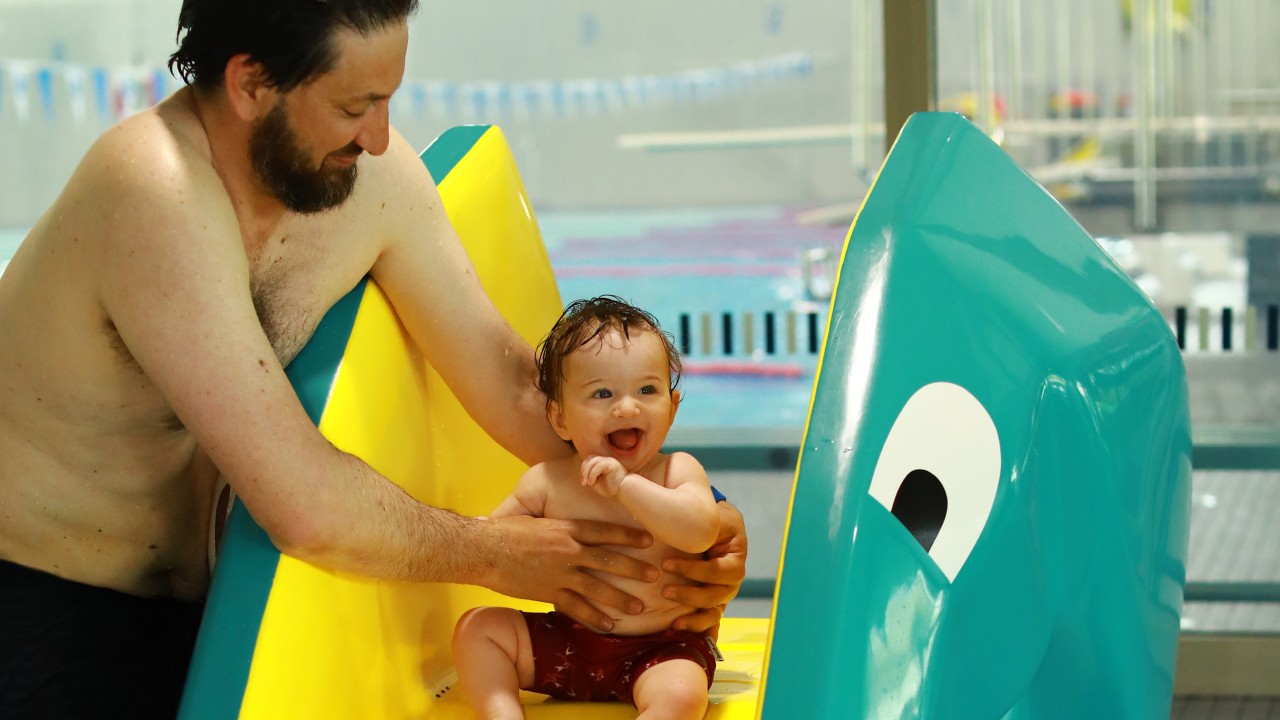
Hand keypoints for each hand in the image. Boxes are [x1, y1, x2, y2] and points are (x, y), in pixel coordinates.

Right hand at [480, 514, 655, 631]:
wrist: (483, 549)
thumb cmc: (505, 532)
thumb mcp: (536, 520)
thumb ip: (556, 526)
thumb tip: (569, 526)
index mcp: (566, 529)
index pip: (604, 531)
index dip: (628, 535)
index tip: (648, 539)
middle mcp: (568, 550)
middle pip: (608, 560)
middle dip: (634, 568)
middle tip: (655, 575)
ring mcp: (559, 573)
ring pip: (597, 587)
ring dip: (620, 598)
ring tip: (640, 607)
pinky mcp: (547, 592)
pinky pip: (576, 608)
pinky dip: (593, 617)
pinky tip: (609, 625)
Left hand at [580, 455, 626, 497]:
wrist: (624, 490)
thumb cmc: (611, 488)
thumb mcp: (597, 482)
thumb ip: (589, 477)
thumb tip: (582, 474)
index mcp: (601, 463)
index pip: (588, 461)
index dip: (583, 470)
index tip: (583, 482)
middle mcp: (605, 459)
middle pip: (589, 460)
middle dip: (583, 471)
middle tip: (583, 483)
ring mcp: (608, 460)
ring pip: (592, 461)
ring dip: (586, 473)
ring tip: (587, 483)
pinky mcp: (611, 463)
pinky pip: (598, 466)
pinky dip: (592, 474)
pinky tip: (591, 482)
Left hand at [662, 501, 747, 634]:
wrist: (714, 528)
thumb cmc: (714, 522)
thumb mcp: (716, 520)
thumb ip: (708, 527)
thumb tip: (695, 531)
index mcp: (735, 564)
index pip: (715, 571)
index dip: (692, 570)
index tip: (666, 564)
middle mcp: (730, 584)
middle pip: (713, 596)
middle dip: (689, 596)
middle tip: (665, 592)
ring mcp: (721, 597)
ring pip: (711, 614)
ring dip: (693, 621)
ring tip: (674, 625)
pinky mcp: (710, 605)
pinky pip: (708, 623)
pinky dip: (701, 633)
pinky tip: (688, 642)